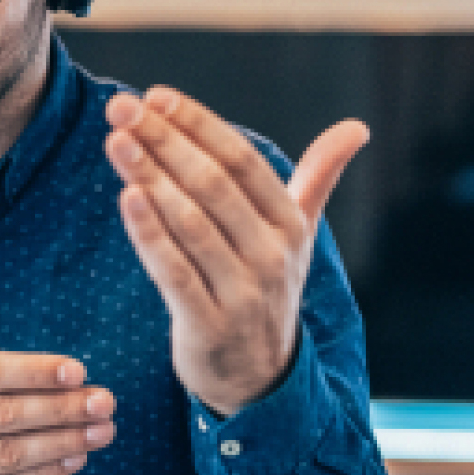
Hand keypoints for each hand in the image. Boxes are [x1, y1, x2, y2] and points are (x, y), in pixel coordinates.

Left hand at [105, 87, 368, 415]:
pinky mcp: (208, 325)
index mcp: (289, 223)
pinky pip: (174, 272)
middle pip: (212, 184)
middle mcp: (272, 254)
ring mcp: (242, 292)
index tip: (155, 95)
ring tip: (116, 141)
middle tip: (120, 108)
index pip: (241, 160)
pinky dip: (149, 234)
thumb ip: (318, 177)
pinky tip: (125, 196)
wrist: (260, 379)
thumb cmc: (267, 287)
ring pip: (191, 224)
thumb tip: (357, 128)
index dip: (198, 124)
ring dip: (150, 177)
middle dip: (164, 141)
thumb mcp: (296, 234)